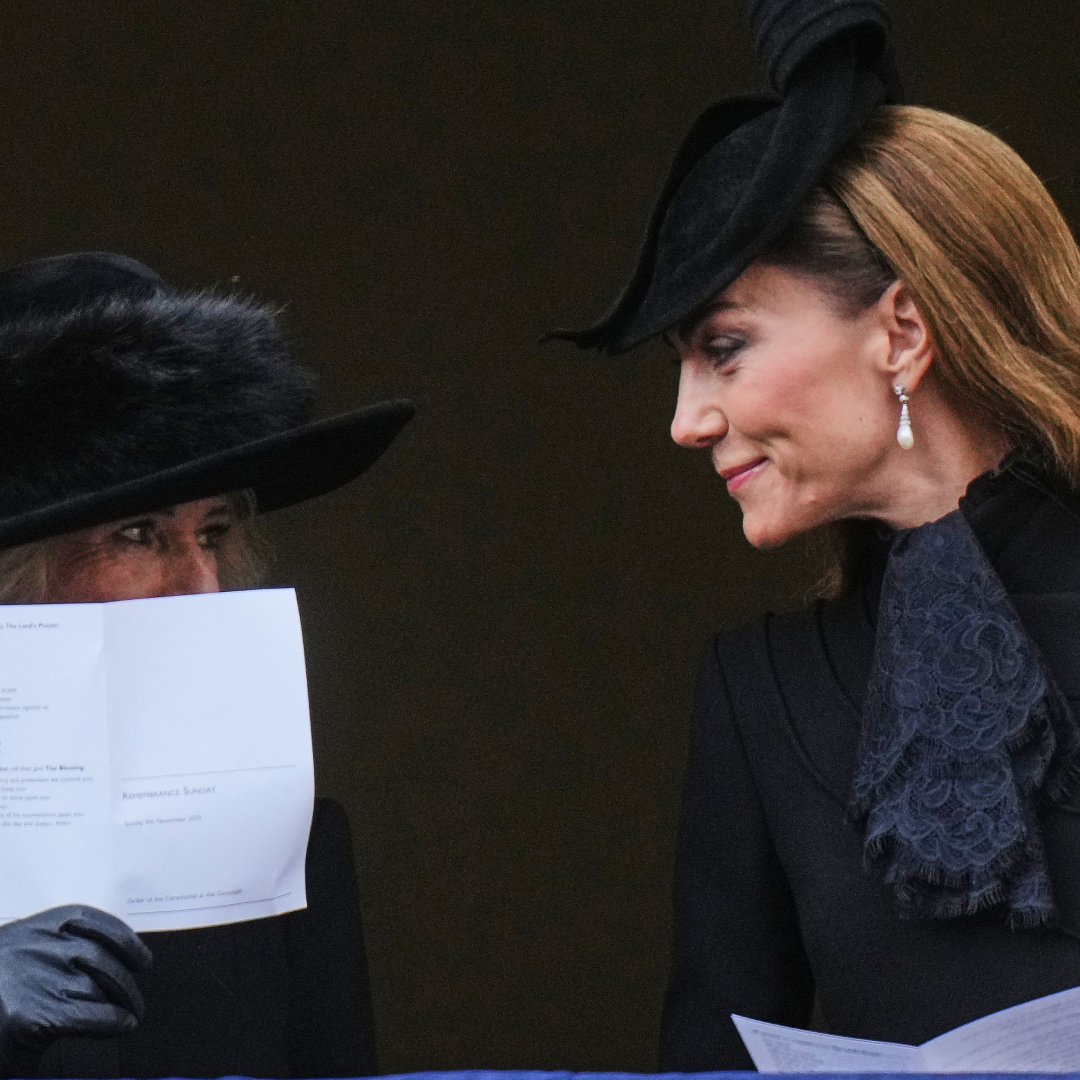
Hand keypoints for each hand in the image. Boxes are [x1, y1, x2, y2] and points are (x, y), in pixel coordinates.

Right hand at [0, 905, 151, 1074]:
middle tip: (136, 1002)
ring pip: (99, 985)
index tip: (143, 960)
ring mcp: (33, 981)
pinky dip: (112, 1021)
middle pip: (103, 958)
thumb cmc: (0, 990)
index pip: (93, 922)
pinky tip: (119, 1026)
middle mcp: (36, 948)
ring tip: (130, 1016)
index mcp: (36, 927)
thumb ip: (60, 946)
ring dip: (124, 1003)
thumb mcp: (23, 952)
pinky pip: (90, 1014)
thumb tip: (113, 957)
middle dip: (127, 982)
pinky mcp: (31, 1016)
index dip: (126, 941)